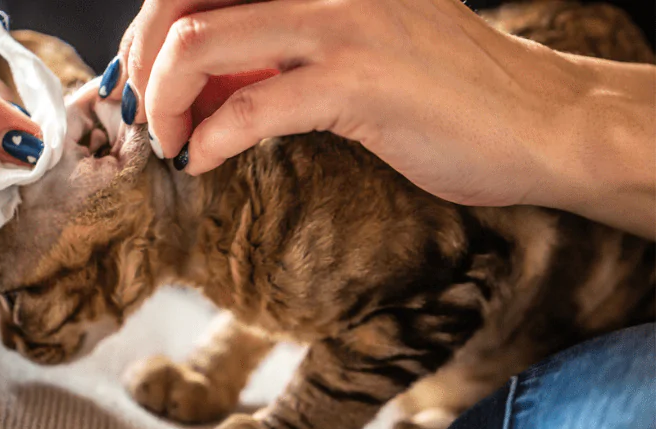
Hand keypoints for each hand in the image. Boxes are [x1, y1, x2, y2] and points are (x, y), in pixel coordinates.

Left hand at [113, 0, 588, 210]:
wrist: (537, 121)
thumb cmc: (440, 90)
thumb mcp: (351, 42)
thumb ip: (279, 40)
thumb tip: (193, 72)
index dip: (149, 29)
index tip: (142, 80)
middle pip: (179, 0)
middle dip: (141, 65)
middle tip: (145, 116)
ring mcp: (341, 22)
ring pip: (197, 46)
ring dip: (161, 105)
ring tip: (170, 143)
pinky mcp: (358, 81)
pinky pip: (248, 108)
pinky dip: (208, 142)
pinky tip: (205, 163)